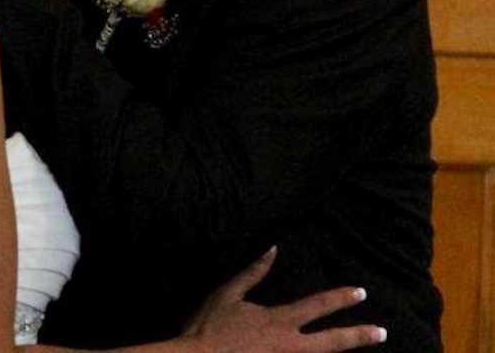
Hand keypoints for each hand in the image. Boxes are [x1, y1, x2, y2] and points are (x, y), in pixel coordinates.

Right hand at [183, 247, 386, 351]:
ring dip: (342, 352)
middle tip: (382, 332)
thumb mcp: (228, 293)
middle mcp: (289, 345)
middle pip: (331, 342)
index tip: (361, 293)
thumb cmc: (211, 326)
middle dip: (358, 336)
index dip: (340, 299)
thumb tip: (272, 250)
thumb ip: (252, 273)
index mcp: (278, 321)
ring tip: (362, 344)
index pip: (317, 306)